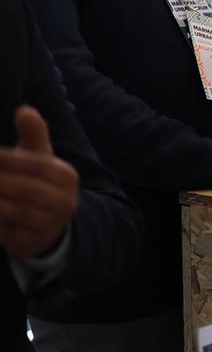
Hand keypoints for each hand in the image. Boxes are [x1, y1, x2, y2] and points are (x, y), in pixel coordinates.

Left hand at [0, 106, 78, 258]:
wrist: (50, 226)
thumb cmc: (38, 183)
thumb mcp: (39, 158)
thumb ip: (33, 134)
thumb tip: (24, 109)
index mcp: (65, 176)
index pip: (33, 164)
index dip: (6, 159)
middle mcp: (64, 201)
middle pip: (24, 188)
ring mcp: (51, 224)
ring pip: (14, 211)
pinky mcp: (34, 242)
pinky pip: (9, 233)